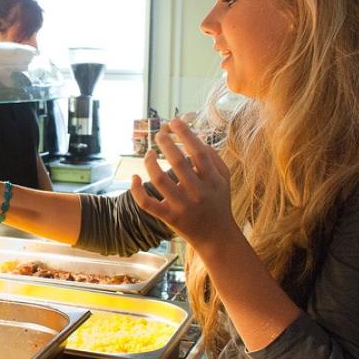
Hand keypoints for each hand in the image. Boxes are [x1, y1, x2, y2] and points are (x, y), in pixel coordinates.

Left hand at [130, 119, 233, 246]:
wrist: (217, 237)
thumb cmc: (218, 202)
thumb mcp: (224, 180)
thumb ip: (214, 158)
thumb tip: (196, 138)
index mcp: (212, 180)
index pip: (198, 152)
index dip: (186, 134)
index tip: (174, 121)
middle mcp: (197, 192)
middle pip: (178, 163)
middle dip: (166, 144)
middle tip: (159, 135)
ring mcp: (182, 206)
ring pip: (159, 180)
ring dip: (150, 163)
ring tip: (149, 153)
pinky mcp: (169, 217)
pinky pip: (147, 203)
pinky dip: (137, 190)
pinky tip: (135, 178)